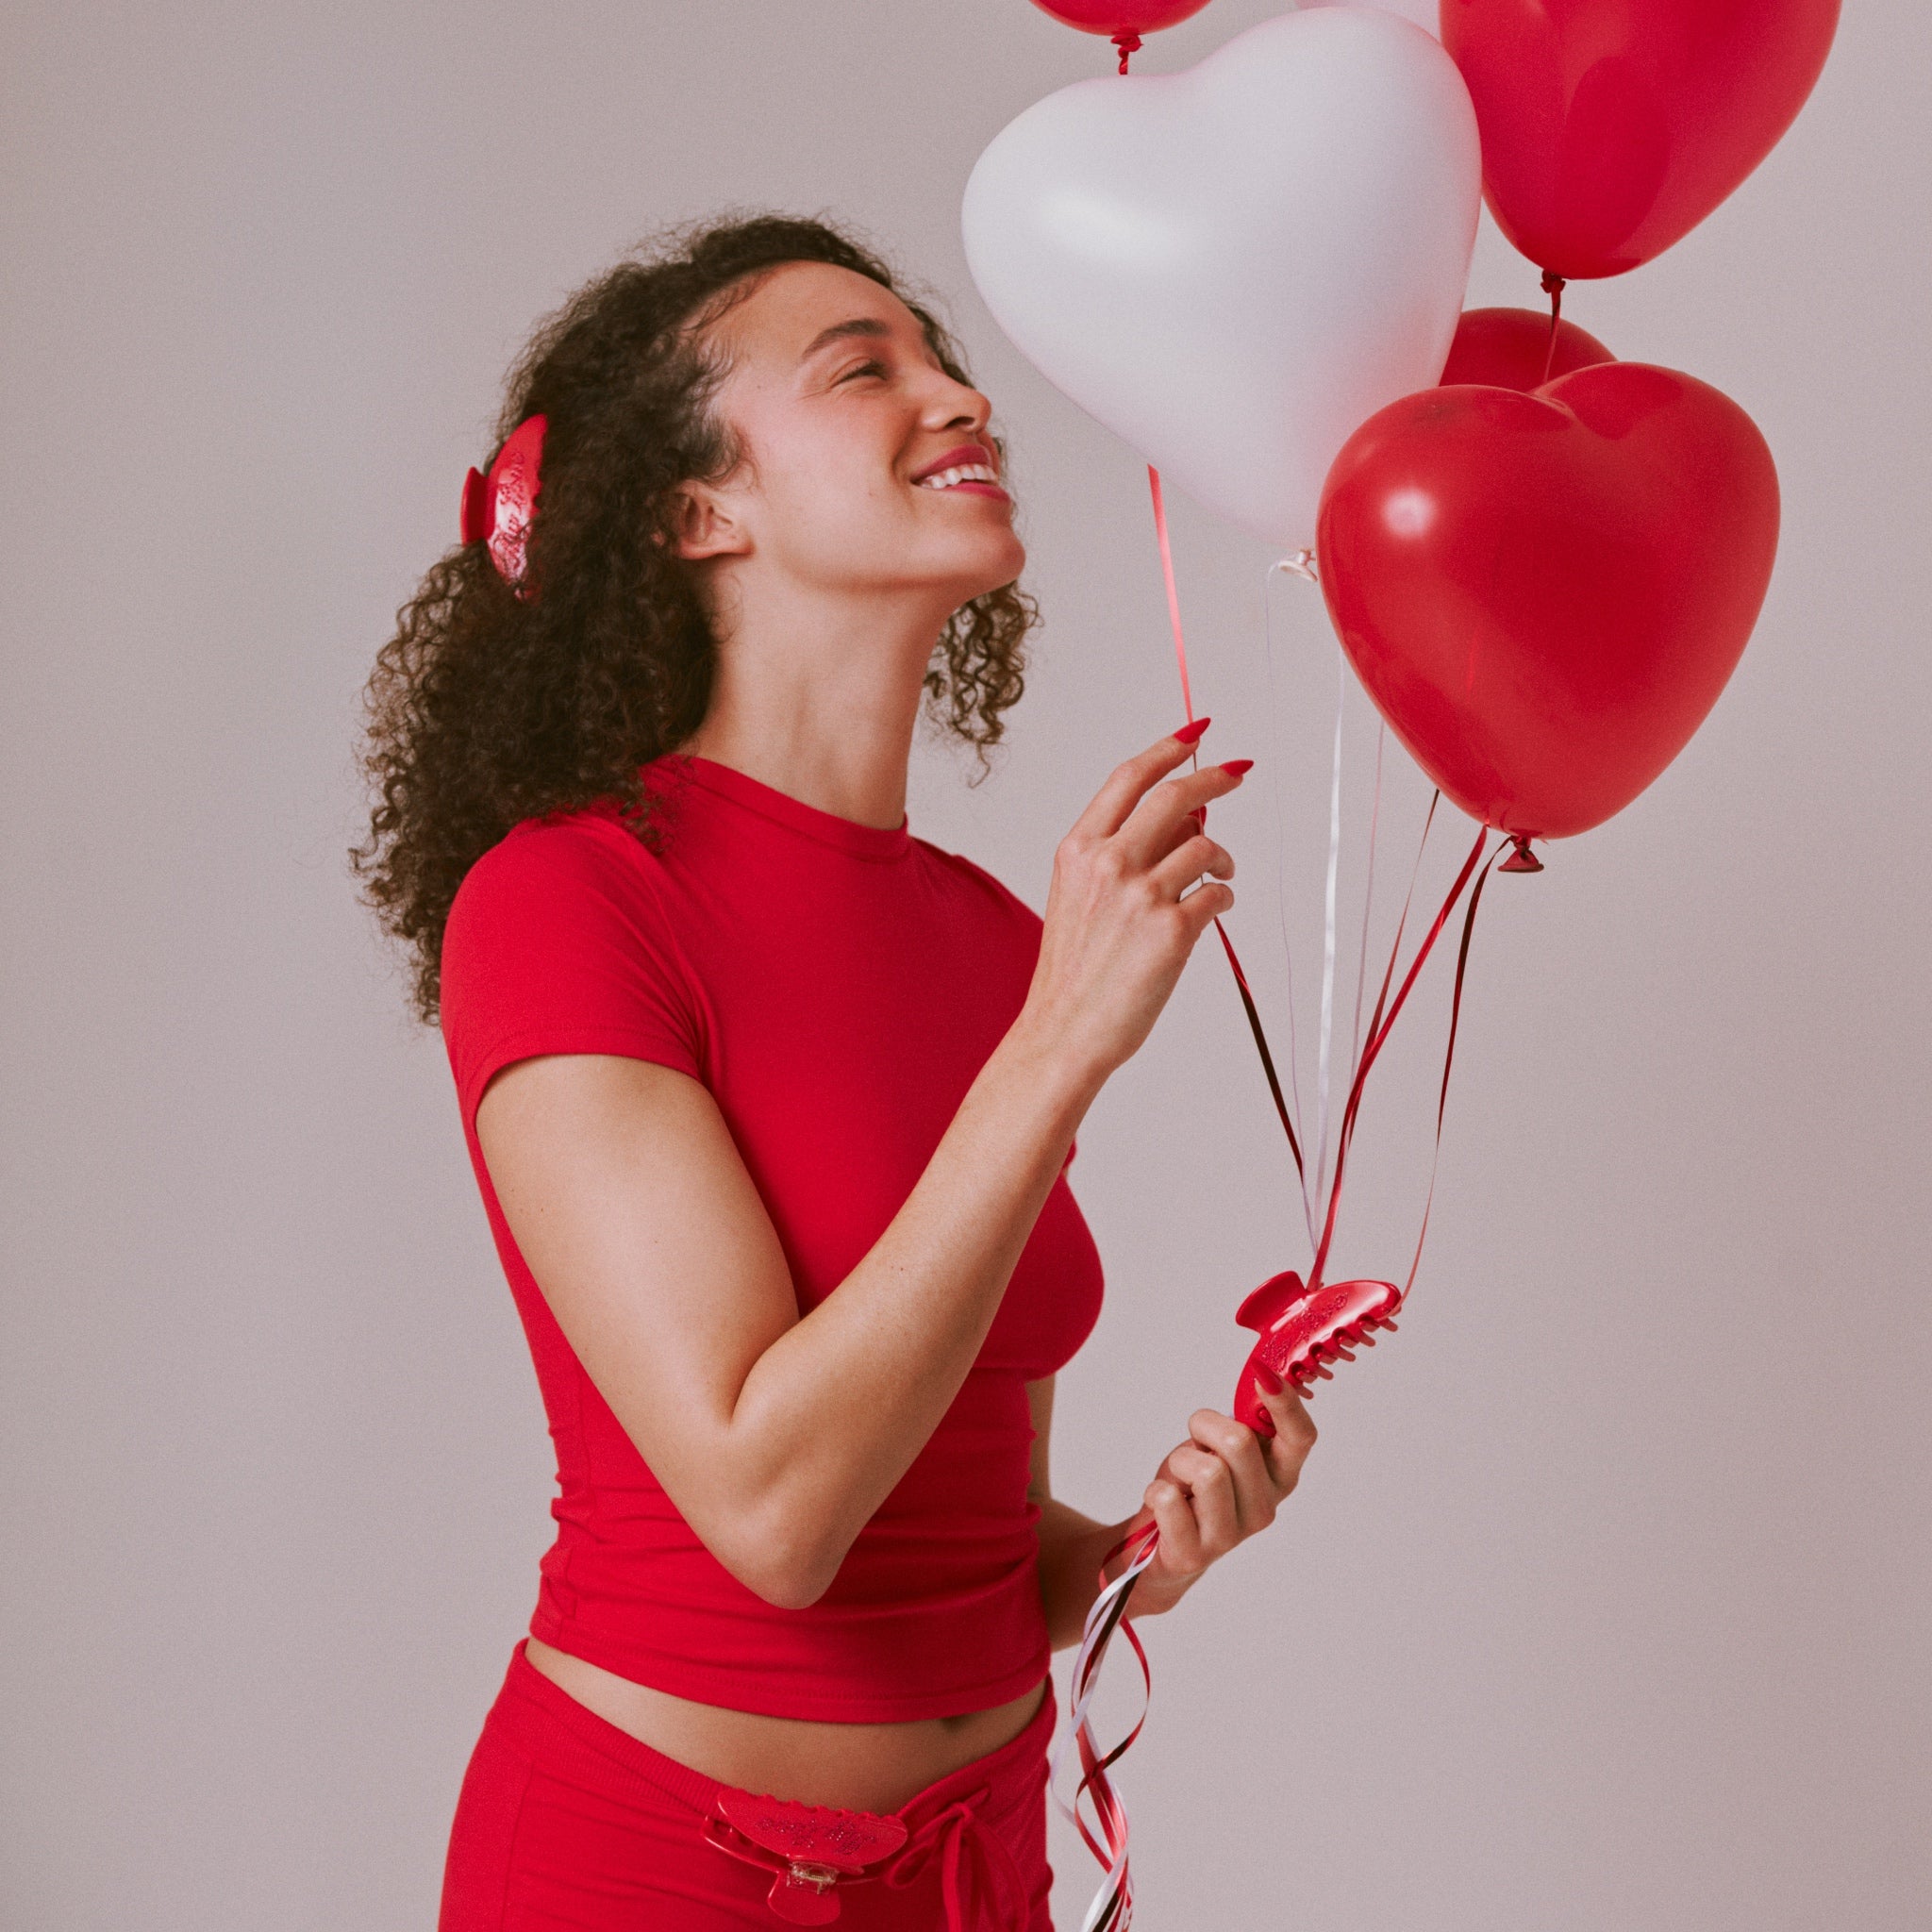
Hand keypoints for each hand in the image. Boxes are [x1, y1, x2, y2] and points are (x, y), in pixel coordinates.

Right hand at [1019, 723, 1249, 1082]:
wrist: (1064, 1032)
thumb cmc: (1073, 971)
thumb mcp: (1077, 897)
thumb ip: (1118, 855)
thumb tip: (1183, 820)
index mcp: (1077, 850)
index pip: (1129, 778)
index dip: (1168, 749)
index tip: (1197, 735)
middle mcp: (1107, 864)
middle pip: (1175, 796)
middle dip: (1215, 777)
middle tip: (1237, 773)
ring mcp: (1141, 896)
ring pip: (1204, 845)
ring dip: (1221, 855)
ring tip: (1220, 873)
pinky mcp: (1172, 931)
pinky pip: (1217, 894)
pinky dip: (1223, 896)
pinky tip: (1214, 908)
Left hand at [1119, 1385, 1316, 1616]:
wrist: (1161, 1544)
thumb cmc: (1194, 1486)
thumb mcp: (1221, 1447)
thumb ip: (1243, 1423)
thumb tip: (1261, 1378)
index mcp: (1280, 1475)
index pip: (1301, 1437)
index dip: (1286, 1404)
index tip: (1262, 1374)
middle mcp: (1265, 1508)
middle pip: (1240, 1442)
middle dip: (1204, 1426)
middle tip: (1197, 1442)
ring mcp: (1232, 1535)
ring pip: (1207, 1470)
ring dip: (1181, 1460)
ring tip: (1181, 1477)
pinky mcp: (1194, 1553)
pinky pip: (1169, 1499)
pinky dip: (1156, 1489)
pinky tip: (1163, 1501)